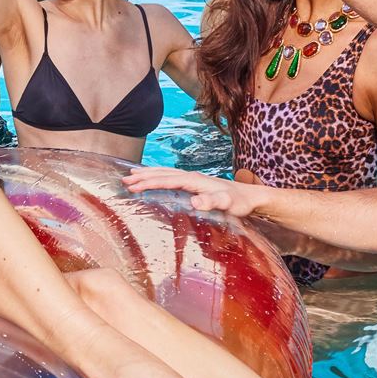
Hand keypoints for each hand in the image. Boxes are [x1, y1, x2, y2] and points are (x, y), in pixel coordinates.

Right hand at [122, 166, 268, 217]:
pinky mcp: (195, 183)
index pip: (168, 179)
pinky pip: (171, 176)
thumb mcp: (228, 204)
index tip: (133, 186)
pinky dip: (159, 176)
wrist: (252, 196)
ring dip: (148, 174)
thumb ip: (212, 202)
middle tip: (124, 180)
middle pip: (163, 173)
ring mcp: (194, 179)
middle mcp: (192, 176)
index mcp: (195, 181)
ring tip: (132, 176)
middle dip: (143, 176)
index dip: (150, 182)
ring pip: (166, 173)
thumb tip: (194, 202)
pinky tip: (155, 179)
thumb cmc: (240, 202)